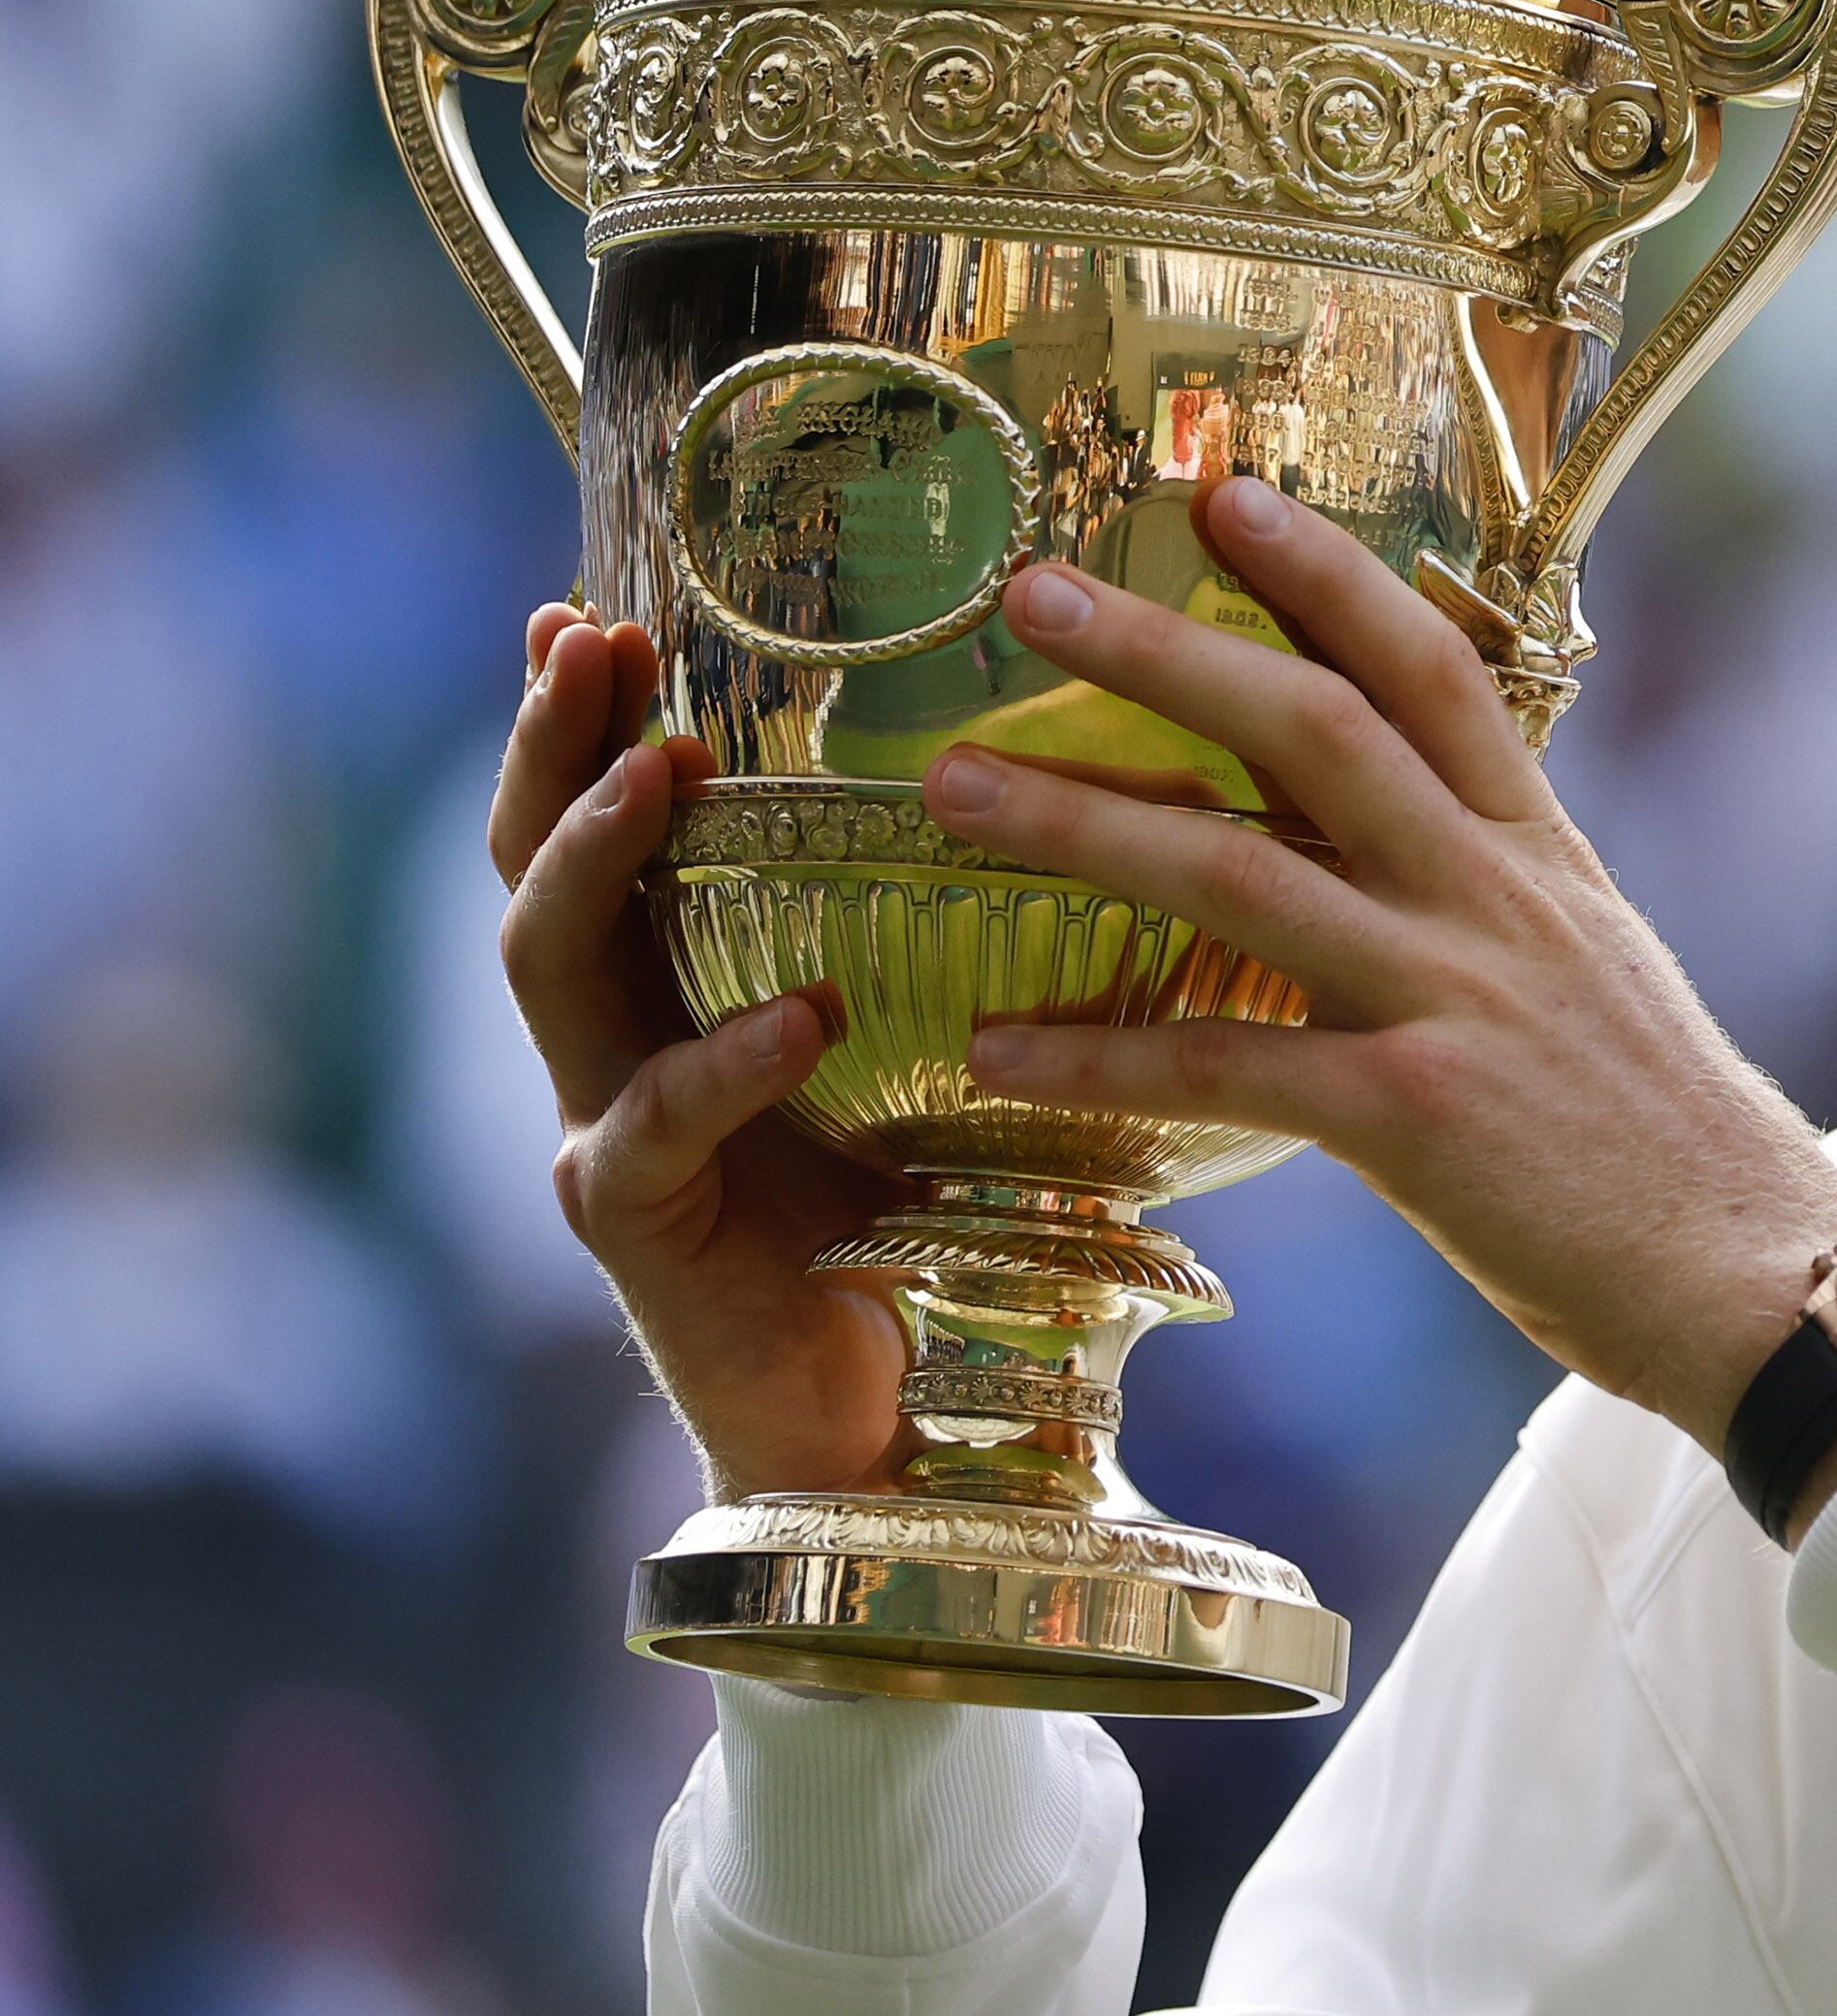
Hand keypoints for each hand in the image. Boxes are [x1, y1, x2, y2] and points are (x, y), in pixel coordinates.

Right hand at [492, 605, 905, 1500]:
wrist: (901, 1431)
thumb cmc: (938, 1226)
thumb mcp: (952, 1051)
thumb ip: (969, 944)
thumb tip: (1103, 783)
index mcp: (684, 991)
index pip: (606, 827)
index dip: (586, 721)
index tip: (596, 602)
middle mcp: (620, 1050)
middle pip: (535, 868)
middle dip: (552, 746)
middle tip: (582, 635)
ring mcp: (613, 1138)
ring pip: (547, 972)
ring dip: (595, 861)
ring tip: (653, 776)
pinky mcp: (643, 1237)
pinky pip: (650, 1132)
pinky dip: (720, 1064)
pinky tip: (793, 1014)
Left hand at [929, 481, 1836, 1457]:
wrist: (1761, 1279)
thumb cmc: (1667, 1148)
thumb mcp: (1594, 978)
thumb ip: (1491, 907)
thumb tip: (1392, 860)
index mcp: (1541, 859)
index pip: (1433, 669)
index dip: (1327, 573)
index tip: (1228, 494)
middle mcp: (1497, 901)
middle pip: (1316, 728)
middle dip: (1168, 647)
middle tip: (1034, 591)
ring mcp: (1456, 998)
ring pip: (1242, 869)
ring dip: (1083, 819)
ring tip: (953, 788)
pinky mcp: (1415, 1115)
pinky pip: (1227, 1062)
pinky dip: (1100, 1053)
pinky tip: (995, 1048)